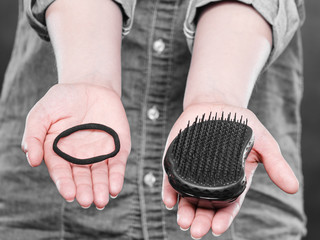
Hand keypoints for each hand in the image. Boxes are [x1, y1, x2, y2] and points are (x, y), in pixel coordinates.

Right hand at [21, 83, 130, 208]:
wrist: (90, 86)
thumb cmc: (63, 100)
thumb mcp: (42, 113)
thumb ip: (34, 135)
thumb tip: (32, 159)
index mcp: (60, 153)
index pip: (62, 172)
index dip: (65, 184)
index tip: (69, 194)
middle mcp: (80, 158)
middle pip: (82, 179)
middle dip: (85, 191)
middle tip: (87, 201)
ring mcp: (100, 154)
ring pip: (100, 176)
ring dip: (101, 189)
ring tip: (101, 201)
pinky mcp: (117, 148)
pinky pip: (117, 164)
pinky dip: (117, 177)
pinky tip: (115, 188)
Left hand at [162, 103, 298, 237]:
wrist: (215, 105)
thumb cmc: (240, 125)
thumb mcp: (262, 142)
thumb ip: (275, 164)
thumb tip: (293, 188)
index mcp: (233, 181)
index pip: (228, 205)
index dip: (223, 218)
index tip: (218, 228)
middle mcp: (211, 181)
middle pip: (206, 207)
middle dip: (201, 220)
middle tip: (197, 231)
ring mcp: (192, 172)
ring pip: (188, 197)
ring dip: (185, 212)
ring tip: (183, 221)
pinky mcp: (177, 161)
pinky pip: (172, 179)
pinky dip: (169, 192)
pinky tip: (169, 201)